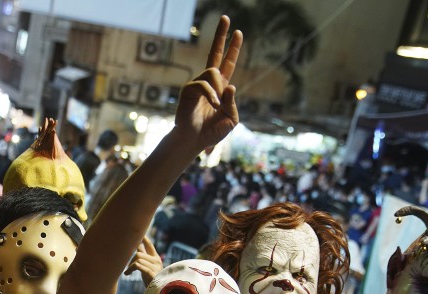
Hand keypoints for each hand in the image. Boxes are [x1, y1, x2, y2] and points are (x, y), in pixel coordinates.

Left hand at [125, 236, 161, 284]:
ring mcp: (155, 267)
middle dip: (130, 260)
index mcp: (156, 259)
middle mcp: (157, 261)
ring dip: (130, 266)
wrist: (158, 293)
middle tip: (127, 267)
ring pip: (138, 259)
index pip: (150, 246)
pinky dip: (130, 269)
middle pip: (139, 253)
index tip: (140, 234)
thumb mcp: (146, 267)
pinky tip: (127, 274)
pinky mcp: (152, 273)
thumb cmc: (151, 280)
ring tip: (127, 272)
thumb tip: (138, 245)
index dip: (144, 239)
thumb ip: (143, 257)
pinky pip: (138, 266)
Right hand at [173, 17, 241, 152]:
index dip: (233, 48)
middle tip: (226, 17)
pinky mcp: (188, 90)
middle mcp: (208, 83)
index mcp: (220, 88)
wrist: (194, 142)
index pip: (228, 64)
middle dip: (221, 35)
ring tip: (216, 107)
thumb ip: (232, 102)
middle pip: (215, 53)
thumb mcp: (231, 118)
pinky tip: (213, 105)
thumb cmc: (211, 133)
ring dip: (218, 90)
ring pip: (213, 72)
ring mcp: (197, 84)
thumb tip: (229, 85)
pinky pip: (203, 84)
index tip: (238, 32)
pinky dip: (211, 95)